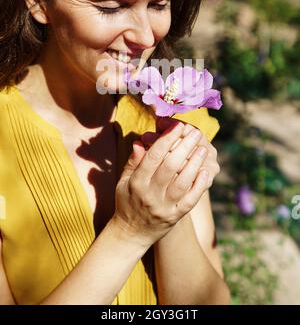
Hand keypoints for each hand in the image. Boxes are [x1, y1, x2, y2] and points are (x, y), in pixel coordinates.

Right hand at [113, 119, 216, 247]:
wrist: (131, 234)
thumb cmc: (127, 201)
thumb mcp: (123, 181)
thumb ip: (133, 162)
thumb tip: (140, 142)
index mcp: (136, 183)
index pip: (153, 157)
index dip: (166, 139)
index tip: (177, 126)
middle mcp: (150, 195)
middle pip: (170, 167)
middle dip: (184, 147)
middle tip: (195, 133)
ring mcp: (164, 207)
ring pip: (182, 182)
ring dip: (194, 164)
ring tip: (203, 149)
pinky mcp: (175, 216)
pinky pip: (190, 200)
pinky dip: (199, 186)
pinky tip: (205, 172)